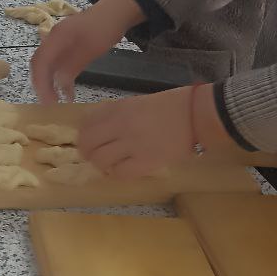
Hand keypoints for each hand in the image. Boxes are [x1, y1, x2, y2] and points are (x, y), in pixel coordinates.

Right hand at [31, 0, 144, 101]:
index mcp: (56, 38)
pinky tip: (68, 92)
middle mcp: (53, 40)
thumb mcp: (91, 48)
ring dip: (49, 83)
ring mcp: (59, 43)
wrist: (116, 11)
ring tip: (57, 102)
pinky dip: (60, 78)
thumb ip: (73, 65)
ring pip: (47, 66)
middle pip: (39, 64)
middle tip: (50, 104)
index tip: (48, 102)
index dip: (41, 83)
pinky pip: (57, 64)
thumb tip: (58, 85)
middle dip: (41, 85)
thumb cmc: (104, 28)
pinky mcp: (66, 47)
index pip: (40, 63)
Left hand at [75, 90, 196, 177]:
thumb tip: (91, 124)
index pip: (85, 126)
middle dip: (87, 152)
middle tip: (93, 155)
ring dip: (101, 164)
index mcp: (117, 110)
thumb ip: (112, 112)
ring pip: (101, 160)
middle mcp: (120, 126)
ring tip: (109, 163)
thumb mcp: (134, 102)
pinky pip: (120, 173)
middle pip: (88, 144)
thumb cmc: (167, 106)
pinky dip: (117, 173)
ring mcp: (132, 145)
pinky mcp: (146, 162)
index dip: (82, 136)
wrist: (194, 114)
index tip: (86, 140)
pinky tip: (123, 169)